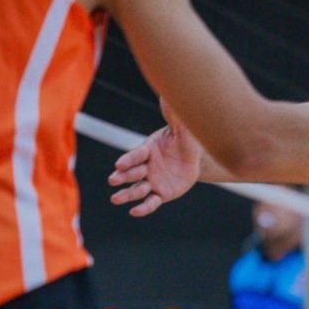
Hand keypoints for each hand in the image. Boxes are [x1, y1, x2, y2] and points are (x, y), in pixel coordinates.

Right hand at [107, 99, 202, 215]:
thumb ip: (175, 117)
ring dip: (127, 194)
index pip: (135, 155)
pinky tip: (135, 212)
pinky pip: (151, 202)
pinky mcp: (161, 194)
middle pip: (133, 172)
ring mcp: (152, 182)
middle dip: (124, 176)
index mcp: (147, 150)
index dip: (128, 160)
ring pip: (137, 189)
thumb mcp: (182, 128)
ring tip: (116, 199)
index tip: (119, 164)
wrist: (194, 157)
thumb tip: (170, 96)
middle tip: (114, 180)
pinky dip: (143, 208)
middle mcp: (146, 167)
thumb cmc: (184, 140)